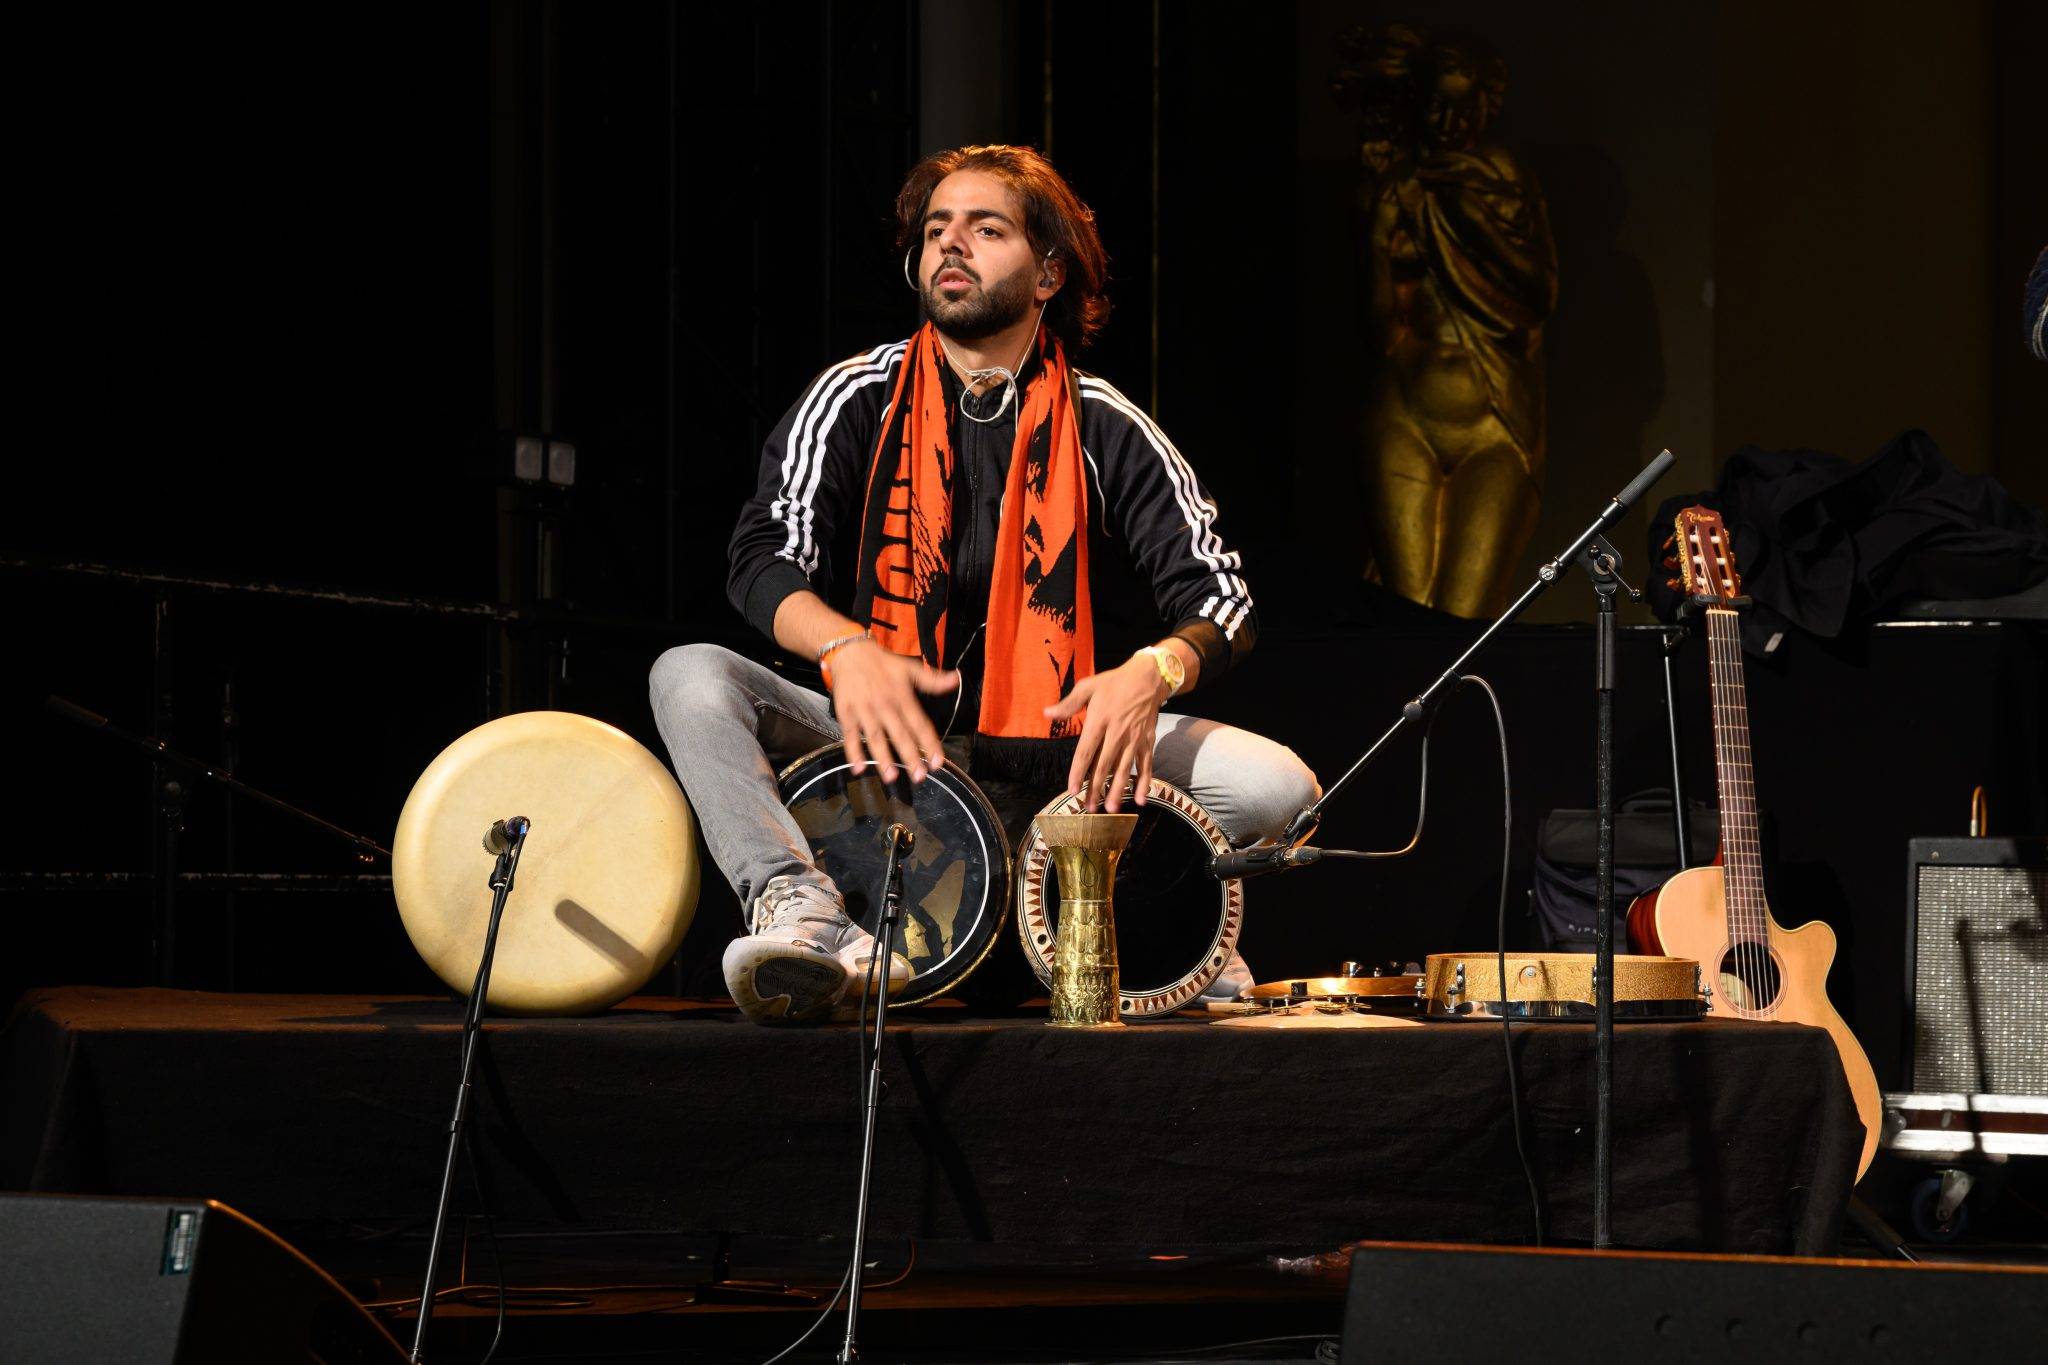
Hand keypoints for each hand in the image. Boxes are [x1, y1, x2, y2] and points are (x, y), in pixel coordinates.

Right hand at [828, 642, 957, 784]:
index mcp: (902, 696)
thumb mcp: (910, 668)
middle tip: (919, 775)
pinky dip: (853, 752)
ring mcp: (864, 710)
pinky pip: (850, 735)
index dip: (930, 743)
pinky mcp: (846, 713)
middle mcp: (884, 704)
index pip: (920, 724)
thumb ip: (933, 680)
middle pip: (899, 734)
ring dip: (883, 758)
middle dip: (910, 756)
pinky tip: (859, 768)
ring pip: (875, 737)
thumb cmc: (882, 663)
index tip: (938, 762)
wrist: (850, 652)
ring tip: (891, 777)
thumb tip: (956, 680)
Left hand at [1043, 656, 1170, 812]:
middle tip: (1088, 808)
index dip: (1078, 772)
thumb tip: (1046, 713)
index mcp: (1099, 720)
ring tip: (1111, 809)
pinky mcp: (1147, 742)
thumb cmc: (1114, 682)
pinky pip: (1146, 765)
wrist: (1148, 678)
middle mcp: (1117, 733)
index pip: (1086, 752)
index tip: (1072, 790)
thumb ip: (1068, 704)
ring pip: (1124, 769)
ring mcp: (1134, 739)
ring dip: (1118, 790)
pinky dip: (1145, 782)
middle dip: (1096, 789)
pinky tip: (1141, 799)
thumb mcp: (1088, 686)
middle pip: (1104, 766)